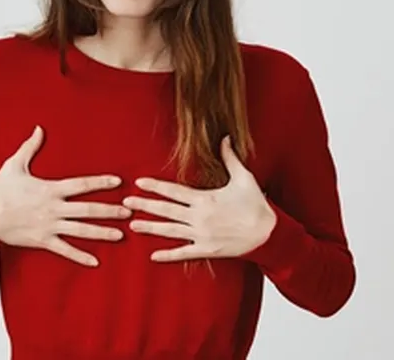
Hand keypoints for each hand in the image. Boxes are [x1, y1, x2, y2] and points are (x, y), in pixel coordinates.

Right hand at [0, 125, 129, 265]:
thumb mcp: (14, 165)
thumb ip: (30, 147)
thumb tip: (39, 128)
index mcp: (50, 189)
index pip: (80, 184)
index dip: (100, 182)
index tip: (118, 182)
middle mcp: (52, 209)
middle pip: (87, 209)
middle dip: (109, 211)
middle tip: (129, 212)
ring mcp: (48, 226)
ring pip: (80, 231)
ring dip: (102, 233)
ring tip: (120, 235)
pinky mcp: (42, 241)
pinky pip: (65, 250)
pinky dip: (80, 257)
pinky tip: (96, 262)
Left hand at [123, 136, 276, 261]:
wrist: (268, 234)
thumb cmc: (256, 205)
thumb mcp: (244, 178)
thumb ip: (230, 158)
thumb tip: (225, 137)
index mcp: (205, 199)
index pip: (174, 191)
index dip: (155, 186)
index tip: (139, 182)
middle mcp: (199, 217)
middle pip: (166, 211)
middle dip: (144, 206)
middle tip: (125, 204)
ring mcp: (201, 235)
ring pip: (170, 231)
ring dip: (150, 228)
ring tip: (133, 225)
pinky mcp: (207, 250)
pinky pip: (183, 253)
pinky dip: (168, 255)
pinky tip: (153, 256)